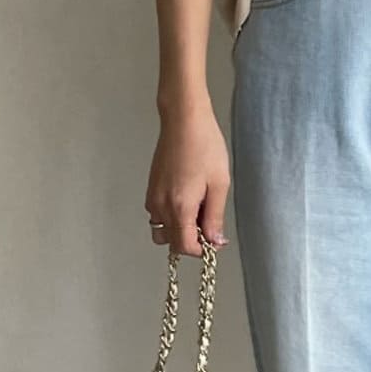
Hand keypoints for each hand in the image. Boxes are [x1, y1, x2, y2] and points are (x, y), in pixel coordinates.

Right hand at [145, 103, 229, 254]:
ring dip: (179, 230)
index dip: (201, 250)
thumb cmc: (204, 147)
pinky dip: (171, 217)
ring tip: (198, 211)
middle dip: (191, 241)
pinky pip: (158, 215)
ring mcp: (153, 197)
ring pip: (162, 230)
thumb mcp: (219, 184)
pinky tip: (188, 200)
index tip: (214, 241)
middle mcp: (161, 206)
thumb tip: (214, 241)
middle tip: (209, 225)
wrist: (184, 121)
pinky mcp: (151, 188)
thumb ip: (214, 217)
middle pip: (171, 242)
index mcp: (179, 207)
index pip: (185, 247)